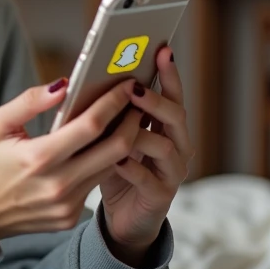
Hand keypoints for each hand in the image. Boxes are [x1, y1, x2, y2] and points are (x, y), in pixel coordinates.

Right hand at [0, 75, 143, 247]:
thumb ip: (30, 101)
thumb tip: (65, 84)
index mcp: (39, 157)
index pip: (91, 125)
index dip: (114, 102)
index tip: (127, 85)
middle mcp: (58, 184)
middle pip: (116, 148)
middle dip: (133, 121)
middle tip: (139, 101)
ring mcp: (66, 204)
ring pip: (112, 167)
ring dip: (125, 141)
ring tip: (127, 120)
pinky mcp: (69, 216)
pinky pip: (96, 184)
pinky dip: (106, 163)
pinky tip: (106, 147)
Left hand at [98, 46, 192, 259]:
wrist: (122, 218)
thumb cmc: (116, 170)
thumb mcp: (112, 137)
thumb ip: (110, 113)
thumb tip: (91, 80)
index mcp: (167, 128)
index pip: (173, 95)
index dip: (170, 73)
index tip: (162, 50)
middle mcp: (178, 147)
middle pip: (177, 117)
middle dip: (157, 100)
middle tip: (136, 88)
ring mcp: (173, 173)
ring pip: (167, 147)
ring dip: (143, 133)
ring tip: (122, 123)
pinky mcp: (161, 197)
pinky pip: (149, 179)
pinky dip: (133, 168)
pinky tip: (116, 161)